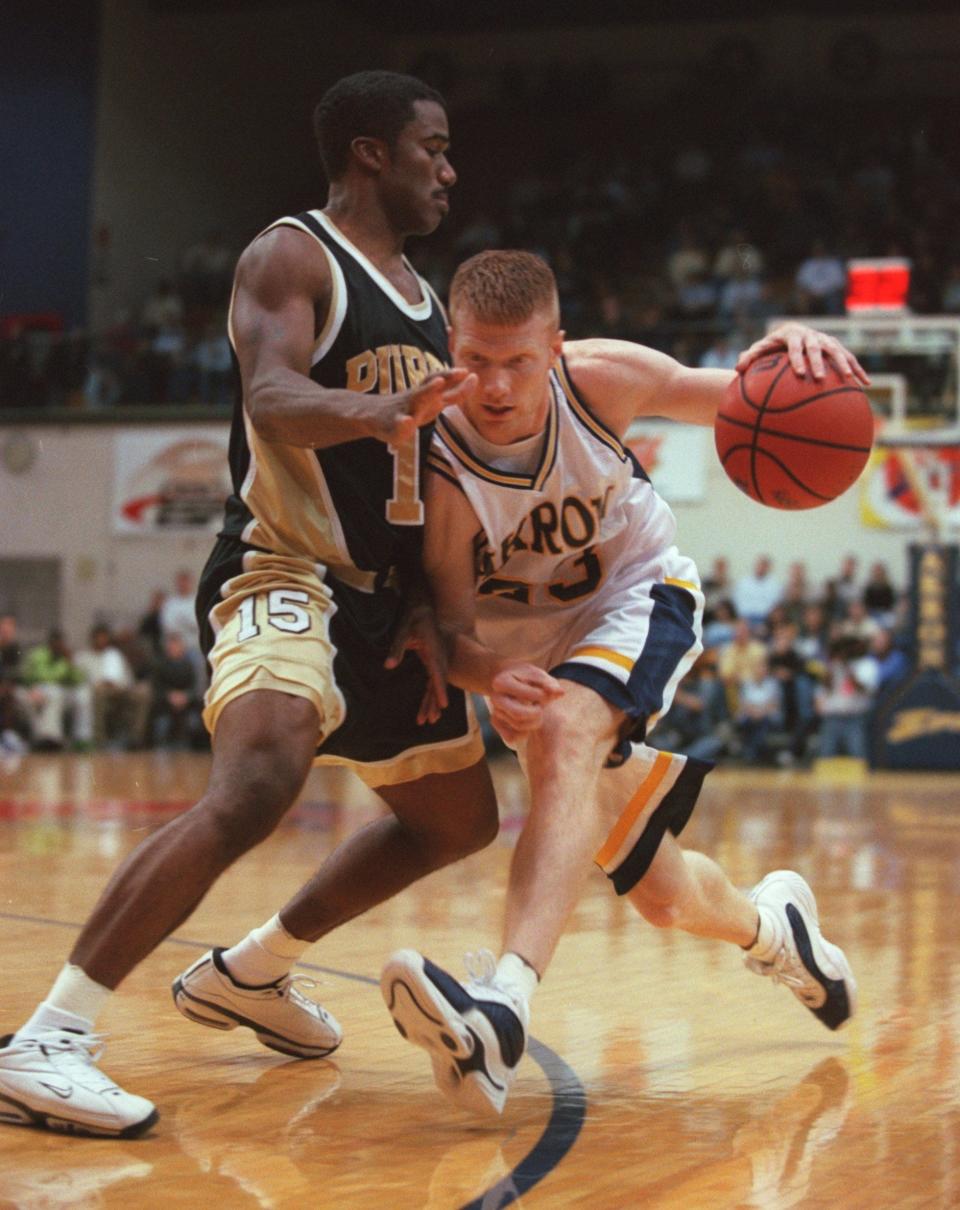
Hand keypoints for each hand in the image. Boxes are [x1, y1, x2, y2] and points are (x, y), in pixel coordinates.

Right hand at [377, 369, 476, 444]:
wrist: (372, 415)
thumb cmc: (408, 408)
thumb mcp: (432, 401)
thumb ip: (453, 394)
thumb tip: (474, 379)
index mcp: (427, 396)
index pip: (444, 384)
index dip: (457, 379)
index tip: (472, 373)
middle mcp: (416, 398)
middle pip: (432, 384)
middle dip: (446, 378)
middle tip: (460, 371)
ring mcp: (404, 410)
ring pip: (416, 399)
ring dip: (427, 391)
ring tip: (438, 384)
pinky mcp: (392, 424)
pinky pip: (398, 424)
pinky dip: (403, 423)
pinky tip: (407, 422)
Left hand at [384, 604, 449, 724]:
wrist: (423, 607)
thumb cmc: (413, 617)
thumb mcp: (402, 631)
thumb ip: (397, 648)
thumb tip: (388, 666)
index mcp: (434, 651)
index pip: (438, 673)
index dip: (440, 689)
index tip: (443, 704)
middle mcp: (438, 657)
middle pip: (438, 683)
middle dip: (435, 702)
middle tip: (431, 720)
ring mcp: (437, 660)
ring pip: (436, 684)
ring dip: (432, 701)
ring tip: (428, 719)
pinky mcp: (432, 660)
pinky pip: (433, 680)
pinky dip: (431, 693)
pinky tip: (429, 705)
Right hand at [488, 663, 565, 739]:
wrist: (511, 682)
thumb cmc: (527, 679)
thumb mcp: (538, 676)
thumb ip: (549, 684)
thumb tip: (561, 693)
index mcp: (502, 682)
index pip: (526, 694)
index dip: (542, 696)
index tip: (545, 694)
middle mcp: (494, 698)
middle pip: (518, 714)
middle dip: (536, 714)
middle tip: (541, 708)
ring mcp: (495, 712)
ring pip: (518, 727)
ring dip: (534, 722)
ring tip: (537, 712)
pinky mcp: (497, 724)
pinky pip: (512, 737)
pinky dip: (525, 732)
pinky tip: (529, 721)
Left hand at [736, 322, 869, 384]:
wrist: (790, 333)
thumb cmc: (771, 347)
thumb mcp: (759, 350)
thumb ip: (749, 357)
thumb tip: (737, 369)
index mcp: (792, 335)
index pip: (795, 346)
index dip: (798, 358)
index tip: (799, 373)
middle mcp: (811, 335)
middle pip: (817, 348)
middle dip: (819, 362)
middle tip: (819, 378)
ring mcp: (825, 340)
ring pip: (837, 351)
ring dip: (844, 365)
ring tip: (850, 380)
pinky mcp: (836, 348)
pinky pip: (848, 358)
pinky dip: (858, 369)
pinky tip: (865, 384)